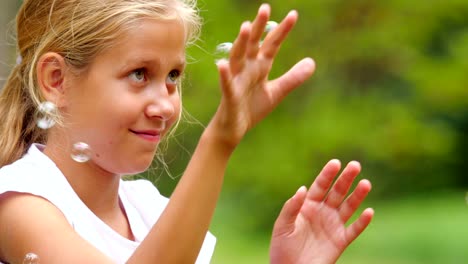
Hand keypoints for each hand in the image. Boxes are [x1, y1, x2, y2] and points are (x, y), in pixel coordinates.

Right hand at [209, 4, 314, 146]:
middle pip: (253, 44)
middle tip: (265, 8)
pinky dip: (224, 74)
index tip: (294, 15)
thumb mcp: (276, 92)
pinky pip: (226, 84)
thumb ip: (293, 77)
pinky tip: (222, 65)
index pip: (272, 44)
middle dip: (258, 27)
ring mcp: (236, 80)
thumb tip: (312, 61)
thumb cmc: (251, 108)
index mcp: (259, 66)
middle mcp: (247, 69)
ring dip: (240, 43)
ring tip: (245, 27)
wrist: (234, 129)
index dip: (282, 31)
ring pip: (237, 58)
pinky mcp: (229, 96)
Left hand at [270, 160, 373, 263]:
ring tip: (366, 183)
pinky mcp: (340, 241)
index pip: (320, 186)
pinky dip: (362, 222)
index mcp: (307, 206)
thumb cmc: (281, 248)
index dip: (328, 174)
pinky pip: (354, 230)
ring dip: (357, 196)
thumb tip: (302, 188)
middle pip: (337, 192)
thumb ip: (292, 207)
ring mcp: (332, 226)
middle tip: (355, 165)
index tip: (335, 163)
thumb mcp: (282, 226)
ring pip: (348, 207)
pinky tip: (369, 212)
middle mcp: (322, 212)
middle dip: (346, 179)